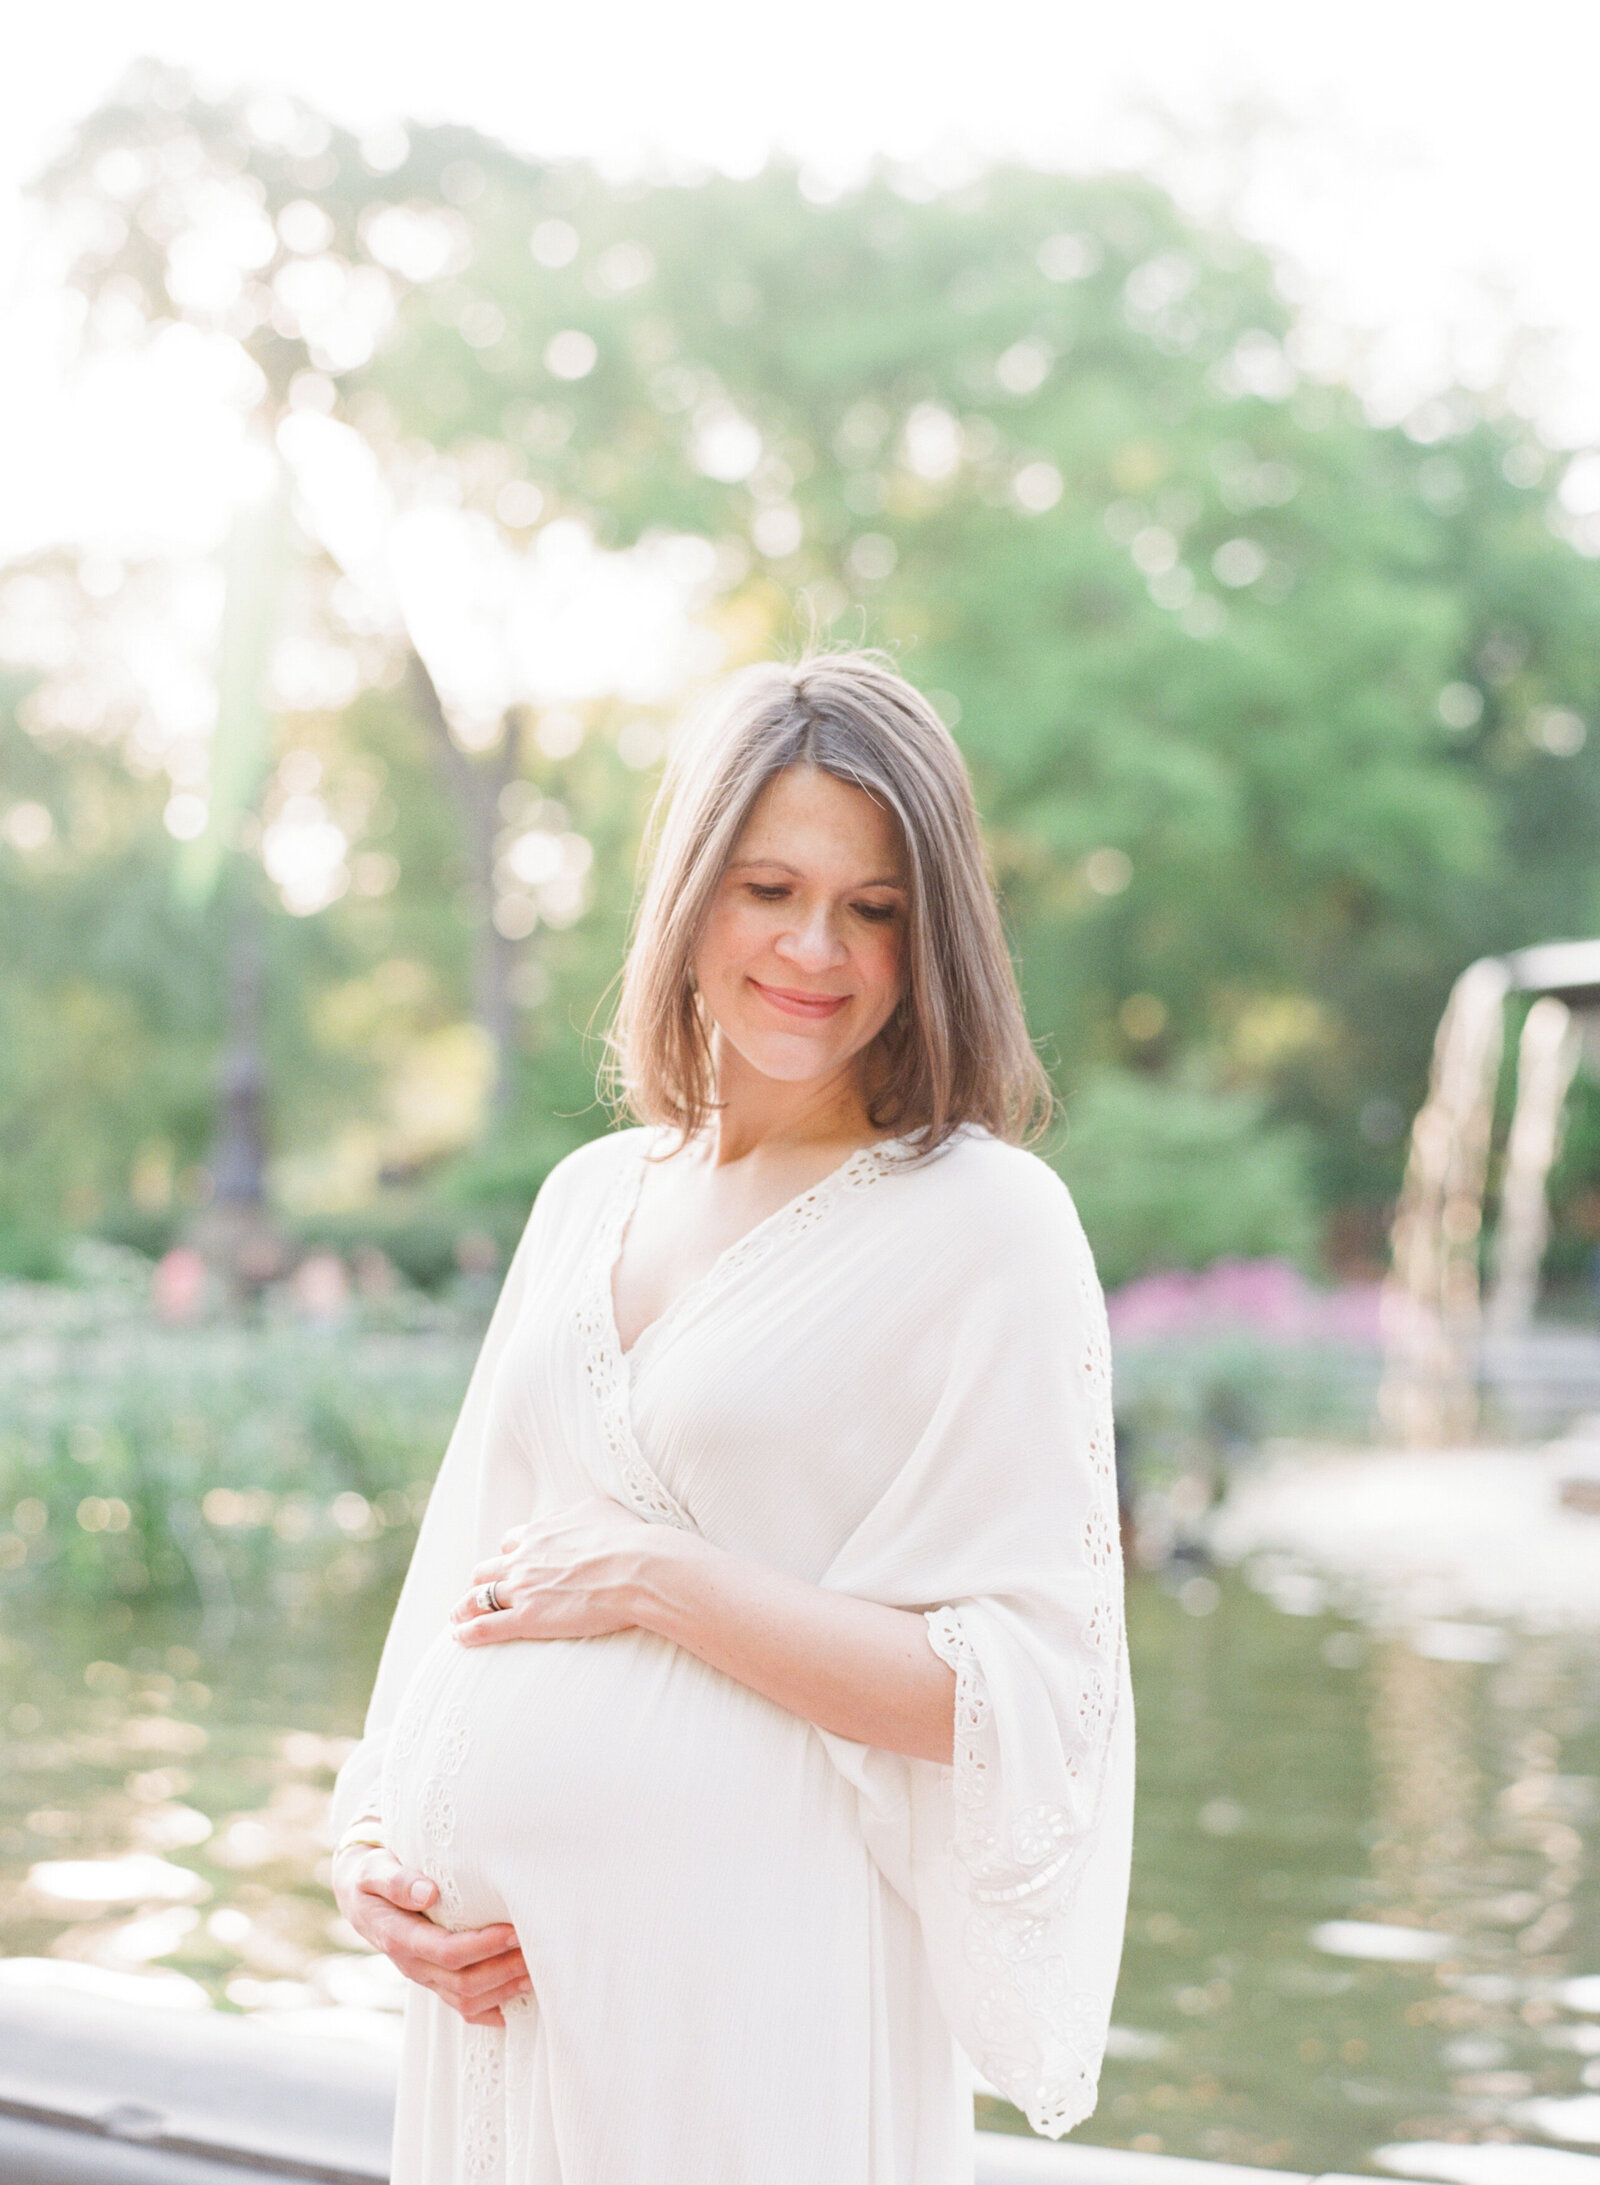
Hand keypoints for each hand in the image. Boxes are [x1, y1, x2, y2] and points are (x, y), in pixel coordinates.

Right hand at [332, 1845, 529, 2026]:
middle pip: (462, 1982)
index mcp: (399, 1938)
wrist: (360, 1896)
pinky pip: (461, 2007)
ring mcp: (424, 1976)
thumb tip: (427, 1893)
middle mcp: (412, 1964)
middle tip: (536, 1951)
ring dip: (503, 1991)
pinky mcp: (433, 1979)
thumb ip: (396, 1880)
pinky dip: (489, 2010)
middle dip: (502, 1970)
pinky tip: (515, 2006)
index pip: (447, 1951)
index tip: (514, 1931)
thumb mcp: (374, 1871)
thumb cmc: (373, 1876)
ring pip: (466, 2000)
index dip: (483, 1946)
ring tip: (536, 1972)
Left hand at [451, 1494, 657, 1647]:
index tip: (510, 1564)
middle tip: (477, 1590)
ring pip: (478, 1597)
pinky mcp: (527, 1618)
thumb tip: (582, 1514)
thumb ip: (581, 1513)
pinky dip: (468, 1633)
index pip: (511, 1542)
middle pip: (487, 1568)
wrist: (634, 1567)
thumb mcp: (601, 1509)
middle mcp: (525, 1558)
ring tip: (457, 1616)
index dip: (509, 1555)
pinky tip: (459, 1638)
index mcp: (541, 1533)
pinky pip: (486, 1627)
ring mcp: (523, 1589)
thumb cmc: (627, 1538)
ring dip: (464, 1607)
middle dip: (480, 1580)